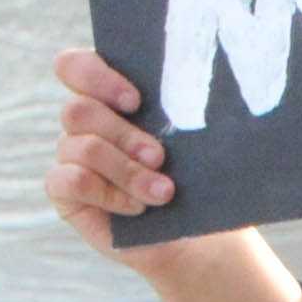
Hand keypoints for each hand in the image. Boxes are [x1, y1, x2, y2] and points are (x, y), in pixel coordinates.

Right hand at [38, 46, 301, 301]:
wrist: (203, 235)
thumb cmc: (206, 178)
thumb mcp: (205, 141)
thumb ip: (194, 110)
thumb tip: (234, 78)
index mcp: (112, 96)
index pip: (75, 66)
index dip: (96, 75)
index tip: (138, 100)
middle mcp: (86, 123)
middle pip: (79, 109)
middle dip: (125, 134)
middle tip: (162, 156)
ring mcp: (71, 156)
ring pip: (77, 146)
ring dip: (126, 170)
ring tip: (165, 191)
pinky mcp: (67, 193)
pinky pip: (68, 181)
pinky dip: (108, 193)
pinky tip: (139, 208)